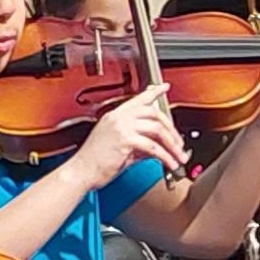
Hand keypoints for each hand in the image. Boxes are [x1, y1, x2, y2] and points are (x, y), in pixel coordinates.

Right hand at [72, 86, 190, 189]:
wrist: (80, 172)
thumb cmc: (94, 162)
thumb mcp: (119, 148)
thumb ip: (138, 143)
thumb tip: (155, 147)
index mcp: (115, 116)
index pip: (138, 99)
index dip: (154, 91)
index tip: (164, 87)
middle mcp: (118, 118)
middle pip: (154, 112)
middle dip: (171, 128)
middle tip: (179, 142)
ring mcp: (121, 127)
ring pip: (156, 129)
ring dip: (172, 144)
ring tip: (178, 156)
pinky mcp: (124, 140)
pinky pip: (152, 146)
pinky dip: (165, 156)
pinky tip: (169, 163)